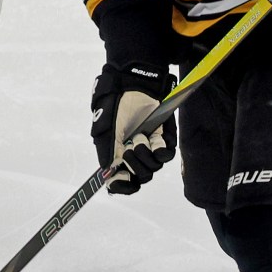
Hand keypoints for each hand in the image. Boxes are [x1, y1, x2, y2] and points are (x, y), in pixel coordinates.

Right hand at [91, 64, 176, 194]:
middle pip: (139, 178)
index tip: (121, 179)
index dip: (122, 186)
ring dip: (144, 152)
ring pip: (153, 168)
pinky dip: (159, 149)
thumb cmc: (117, 105)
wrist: (135, 85)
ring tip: (139, 135)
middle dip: (134, 165)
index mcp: (118, 155)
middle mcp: (135, 155)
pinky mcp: (165, 139)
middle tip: (128, 148)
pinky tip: (153, 136)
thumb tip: (108, 170)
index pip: (121, 182)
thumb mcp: (106, 129)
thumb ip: (107, 151)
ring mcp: (150, 148)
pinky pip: (165, 155)